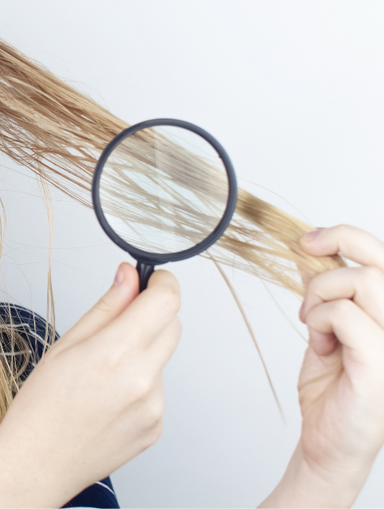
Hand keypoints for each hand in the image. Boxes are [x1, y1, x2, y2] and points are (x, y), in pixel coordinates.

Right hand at [0, 262, 181, 506]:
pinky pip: (157, 390)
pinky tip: (106, 399)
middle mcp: (142, 380)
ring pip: (162, 359)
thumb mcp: (65, 346)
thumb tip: (128, 276)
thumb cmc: (40, 408)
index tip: (153, 279)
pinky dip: (139, 385)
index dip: (163, 283)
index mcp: (115, 353)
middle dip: (152, 315)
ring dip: (142, 353)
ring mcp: (154, 407)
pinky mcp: (156, 427)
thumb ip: (106, 307)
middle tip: (117, 323)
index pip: (166, 302)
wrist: (37, 463)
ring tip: (100, 375)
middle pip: (172, 326)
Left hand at [262, 224, 383, 506]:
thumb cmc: (332, 392)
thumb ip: (325, 295)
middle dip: (334, 247)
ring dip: (321, 295)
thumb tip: (309, 254)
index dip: (346, 236)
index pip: (382, 255)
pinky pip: (346, 316)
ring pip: (361, 282)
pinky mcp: (381, 362)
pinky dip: (321, 321)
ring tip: (312, 324)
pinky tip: (320, 344)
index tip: (308, 240)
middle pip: (378, 259)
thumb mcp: (324, 331)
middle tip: (302, 254)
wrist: (328, 443)